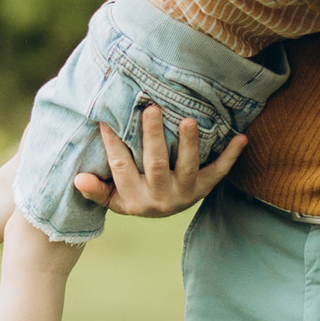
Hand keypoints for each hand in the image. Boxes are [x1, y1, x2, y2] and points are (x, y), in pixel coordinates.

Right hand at [68, 107, 247, 215]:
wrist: (161, 211)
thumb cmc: (132, 194)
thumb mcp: (112, 197)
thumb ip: (95, 189)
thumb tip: (78, 178)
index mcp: (134, 198)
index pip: (121, 167)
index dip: (113, 143)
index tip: (107, 118)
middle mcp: (161, 197)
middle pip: (156, 165)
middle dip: (153, 137)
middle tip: (152, 108)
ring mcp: (185, 192)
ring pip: (188, 167)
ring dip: (190, 144)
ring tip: (188, 120)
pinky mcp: (205, 188)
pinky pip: (219, 172)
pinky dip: (231, 155)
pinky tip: (241, 137)